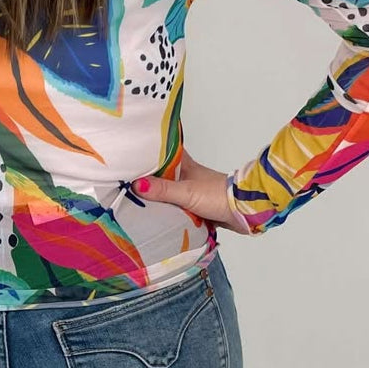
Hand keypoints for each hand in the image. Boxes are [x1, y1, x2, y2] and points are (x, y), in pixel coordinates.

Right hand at [135, 153, 256, 234]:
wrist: (243, 212)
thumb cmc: (217, 195)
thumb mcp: (186, 192)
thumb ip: (162, 190)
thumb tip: (135, 185)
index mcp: (183, 165)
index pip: (162, 151)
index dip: (147, 150)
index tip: (129, 151)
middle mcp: (186, 176)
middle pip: (161, 173)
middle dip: (146, 177)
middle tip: (125, 179)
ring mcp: (191, 192)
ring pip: (168, 192)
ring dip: (156, 196)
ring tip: (133, 199)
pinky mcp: (196, 207)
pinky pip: (176, 207)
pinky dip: (167, 211)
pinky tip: (154, 217)